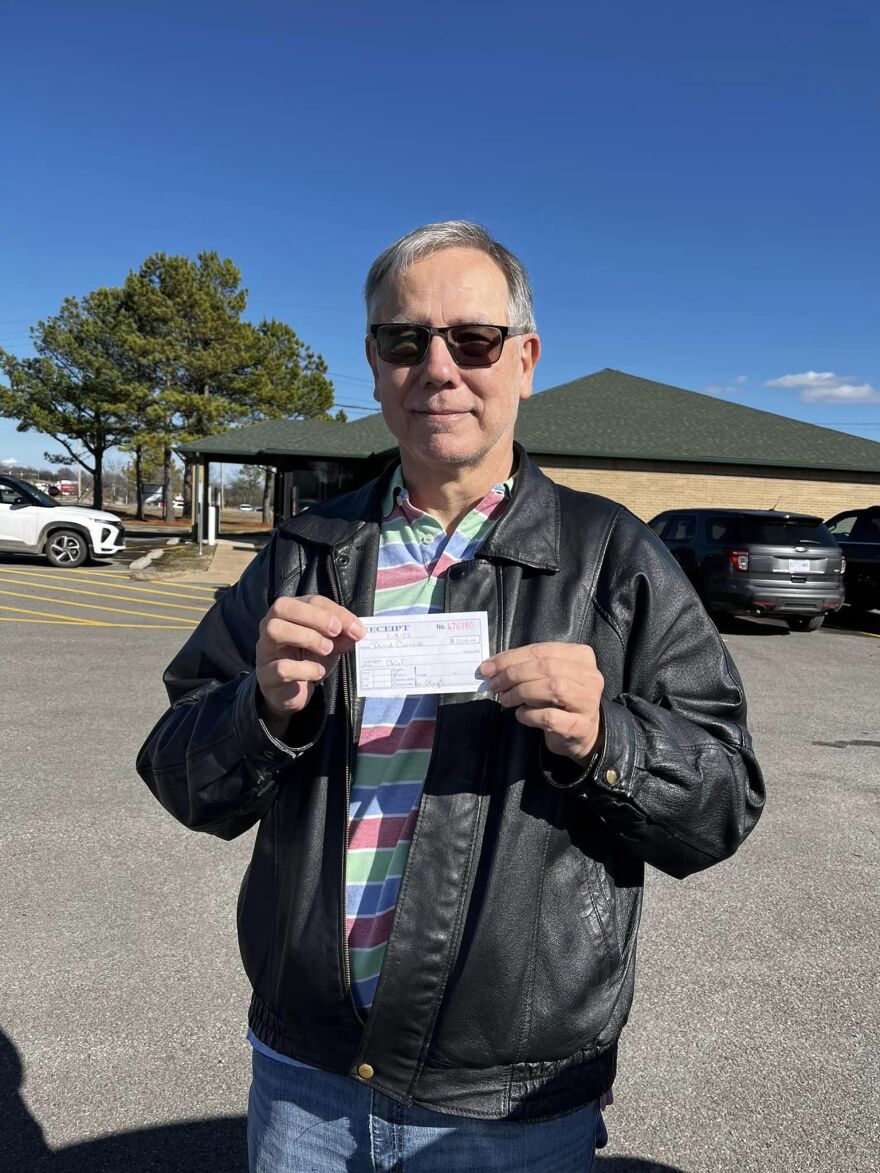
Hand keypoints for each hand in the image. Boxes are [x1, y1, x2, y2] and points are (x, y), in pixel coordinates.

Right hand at [256, 595, 364, 728]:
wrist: (291, 692)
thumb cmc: (308, 660)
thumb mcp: (330, 644)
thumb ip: (342, 636)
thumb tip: (357, 632)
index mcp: (288, 613)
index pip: (310, 601)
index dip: (335, 612)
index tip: (356, 629)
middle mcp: (270, 625)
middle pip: (282, 606)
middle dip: (315, 617)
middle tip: (336, 632)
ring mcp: (264, 649)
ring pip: (275, 630)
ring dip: (307, 637)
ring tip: (326, 650)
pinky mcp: (265, 675)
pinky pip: (281, 667)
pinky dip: (305, 669)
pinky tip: (318, 672)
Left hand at [480, 642, 603, 764]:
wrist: (581, 732)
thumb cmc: (559, 699)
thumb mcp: (545, 677)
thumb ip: (523, 666)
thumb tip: (490, 667)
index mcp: (581, 655)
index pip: (541, 650)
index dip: (511, 658)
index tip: (488, 668)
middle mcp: (590, 676)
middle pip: (546, 667)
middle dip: (513, 674)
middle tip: (494, 685)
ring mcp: (588, 701)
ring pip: (552, 688)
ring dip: (521, 692)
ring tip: (506, 699)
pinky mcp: (581, 726)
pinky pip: (550, 717)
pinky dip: (530, 715)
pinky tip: (521, 714)